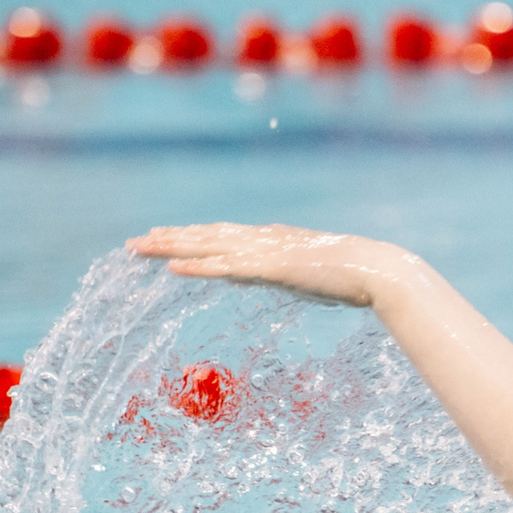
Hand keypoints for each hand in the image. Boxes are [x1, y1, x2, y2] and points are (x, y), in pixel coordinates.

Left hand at [128, 224, 411, 308]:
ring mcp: (266, 252)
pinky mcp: (271, 268)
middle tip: (135, 243)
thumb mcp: (313, 275)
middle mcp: (263, 239)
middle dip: (168, 239)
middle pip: (205, 236)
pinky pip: (225, 268)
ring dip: (171, 247)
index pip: (221, 236)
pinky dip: (197, 267)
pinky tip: (173, 268)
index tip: (164, 237)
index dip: (190, 236)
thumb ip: (289, 273)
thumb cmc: (355, 275)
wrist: (377, 269)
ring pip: (207, 247)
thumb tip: (278, 276)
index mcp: (273, 240)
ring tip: (139, 248)